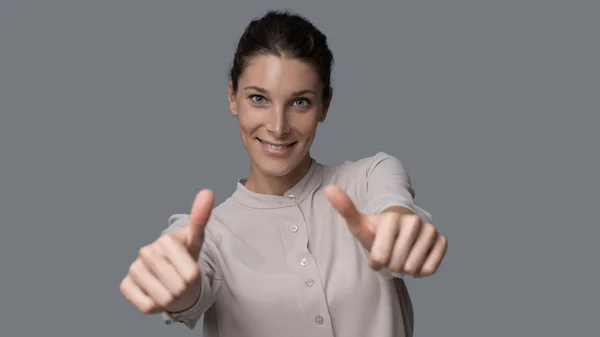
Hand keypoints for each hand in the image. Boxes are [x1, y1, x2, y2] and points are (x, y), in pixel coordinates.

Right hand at [120, 189, 214, 313]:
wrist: (170, 278)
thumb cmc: (185, 260)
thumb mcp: (196, 242)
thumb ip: (201, 218)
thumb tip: (208, 191)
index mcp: (165, 241)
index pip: (190, 275)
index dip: (193, 279)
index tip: (190, 271)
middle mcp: (145, 252)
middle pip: (177, 287)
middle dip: (183, 289)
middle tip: (179, 281)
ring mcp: (133, 268)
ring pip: (163, 299)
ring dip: (170, 299)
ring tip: (169, 287)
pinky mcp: (124, 285)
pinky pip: (147, 306)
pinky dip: (155, 306)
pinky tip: (154, 293)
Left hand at [325, 185, 446, 277]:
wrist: (398, 232)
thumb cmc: (377, 231)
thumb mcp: (359, 224)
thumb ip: (345, 208)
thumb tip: (329, 189)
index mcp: (391, 217)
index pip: (380, 258)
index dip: (376, 262)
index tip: (376, 252)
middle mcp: (413, 220)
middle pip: (396, 264)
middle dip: (391, 265)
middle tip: (390, 254)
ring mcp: (429, 229)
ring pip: (413, 267)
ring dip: (405, 268)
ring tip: (402, 256)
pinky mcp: (441, 240)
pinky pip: (430, 268)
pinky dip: (421, 271)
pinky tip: (415, 259)